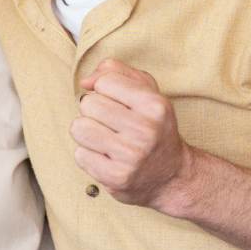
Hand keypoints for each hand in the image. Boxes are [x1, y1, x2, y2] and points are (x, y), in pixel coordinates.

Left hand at [71, 60, 194, 210]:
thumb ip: (115, 72)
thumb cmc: (152, 127)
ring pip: (79, 128)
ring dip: (86, 134)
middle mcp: (145, 130)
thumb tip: (85, 81)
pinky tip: (107, 158)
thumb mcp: (146, 92)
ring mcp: (131, 156)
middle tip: (110, 124)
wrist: (171, 175)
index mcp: (155, 105)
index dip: (104, 90)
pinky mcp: (117, 177)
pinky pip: (80, 155)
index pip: (104, 82)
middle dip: (93, 112)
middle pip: (88, 104)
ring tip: (105, 140)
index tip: (117, 103)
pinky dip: (89, 156)